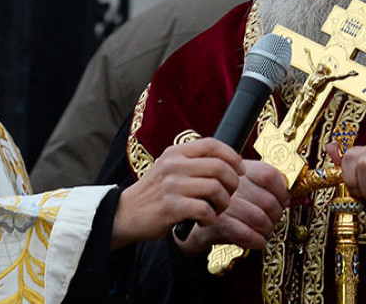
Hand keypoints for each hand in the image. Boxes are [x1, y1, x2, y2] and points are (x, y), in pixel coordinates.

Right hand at [111, 138, 242, 249]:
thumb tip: (229, 160)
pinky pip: (205, 210)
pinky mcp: (171, 207)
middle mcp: (173, 165)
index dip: (232, 156)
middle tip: (229, 194)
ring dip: (223, 202)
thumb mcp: (170, 168)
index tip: (240, 170)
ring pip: (215, 189)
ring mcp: (171, 186)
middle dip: (232, 183)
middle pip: (219, 167)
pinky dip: (210, 217)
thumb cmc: (155, 192)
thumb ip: (193, 161)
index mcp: (176, 152)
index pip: (212, 144)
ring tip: (215, 209)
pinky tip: (203, 219)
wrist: (125, 213)